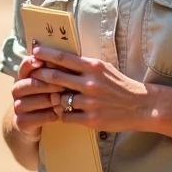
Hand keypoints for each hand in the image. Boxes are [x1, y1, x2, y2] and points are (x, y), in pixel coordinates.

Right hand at [9, 51, 66, 139]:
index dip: (35, 63)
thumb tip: (66, 57)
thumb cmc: (45, 96)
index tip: (45, 62)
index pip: (26, 65)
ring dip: (49, 100)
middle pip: (32, 83)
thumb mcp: (48, 81)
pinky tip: (58, 115)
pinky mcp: (21, 122)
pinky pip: (34, 118)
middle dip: (49, 84)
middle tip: (65, 85)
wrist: (31, 123)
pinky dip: (47, 116)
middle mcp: (17, 89)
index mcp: (23, 76)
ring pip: (33, 101)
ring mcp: (17, 106)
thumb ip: (53, 69)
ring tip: (62, 100)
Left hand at [29, 44, 152, 132]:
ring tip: (48, 98)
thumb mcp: (104, 68)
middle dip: (40, 75)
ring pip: (58, 99)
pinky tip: (61, 113)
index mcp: (93, 67)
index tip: (34, 51)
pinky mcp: (91, 119)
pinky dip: (61, 115)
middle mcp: (89, 83)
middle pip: (55, 77)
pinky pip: (66, 117)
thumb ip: (84, 65)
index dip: (45, 54)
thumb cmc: (120, 85)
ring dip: (51, 99)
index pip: (63, 58)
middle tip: (31, 74)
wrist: (141, 106)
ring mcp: (90, 102)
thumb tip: (63, 58)